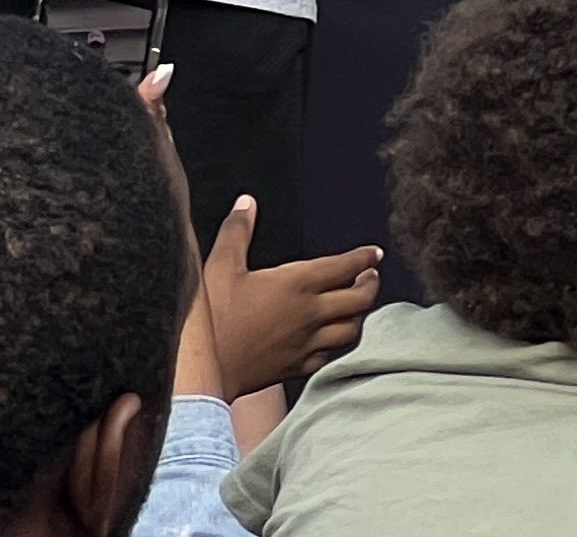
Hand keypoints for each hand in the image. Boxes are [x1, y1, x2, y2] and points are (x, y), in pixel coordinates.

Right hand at [192, 193, 383, 397]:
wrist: (202, 372)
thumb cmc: (212, 317)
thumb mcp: (220, 267)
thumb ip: (237, 232)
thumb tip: (246, 203)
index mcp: (298, 283)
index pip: (346, 266)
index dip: (365, 257)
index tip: (375, 254)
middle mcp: (311, 313)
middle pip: (360, 299)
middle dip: (371, 284)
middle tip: (371, 275)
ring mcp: (307, 343)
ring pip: (351, 329)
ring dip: (360, 314)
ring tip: (358, 305)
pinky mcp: (297, 368)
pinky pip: (330, 355)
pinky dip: (338, 343)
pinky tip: (332, 338)